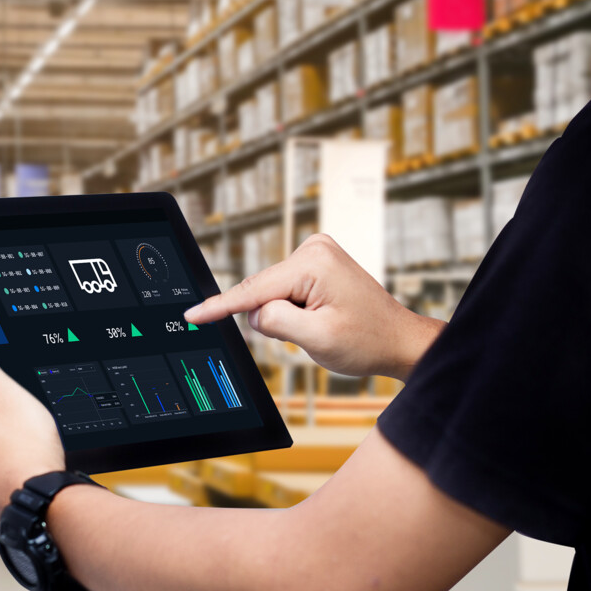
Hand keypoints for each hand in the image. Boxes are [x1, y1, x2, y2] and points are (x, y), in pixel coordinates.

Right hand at [185, 233, 443, 379]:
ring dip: (286, 315)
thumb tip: (254, 313)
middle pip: (262, 291)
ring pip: (271, 293)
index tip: (192, 315)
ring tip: (322, 323)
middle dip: (273, 317)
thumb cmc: (367, 341)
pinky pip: (283, 291)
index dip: (220, 306)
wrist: (399, 340)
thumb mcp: (317, 338)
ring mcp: (315, 253)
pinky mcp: (315, 263)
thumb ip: (274, 322)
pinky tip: (320, 316)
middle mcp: (313, 249)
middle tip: (311, 332)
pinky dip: (292, 309)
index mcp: (314, 263)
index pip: (254, 290)